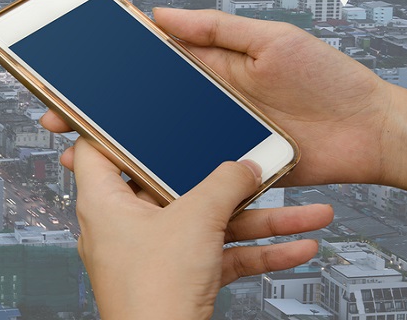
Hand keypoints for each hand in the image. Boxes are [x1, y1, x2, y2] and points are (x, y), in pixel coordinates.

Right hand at [43, 8, 402, 188]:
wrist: (371, 132)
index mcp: (211, 68)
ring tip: (76, 152)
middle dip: (96, 112)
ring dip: (114, 147)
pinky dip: (152, 178)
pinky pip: (184, 175)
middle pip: (140, 108)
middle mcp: (206, 104)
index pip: (149, 65)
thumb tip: (163, 15)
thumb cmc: (329, 80)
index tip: (73, 66)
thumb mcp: (272, 39)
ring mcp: (214, 138)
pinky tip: (125, 182)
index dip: (110, 67)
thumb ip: (217, 28)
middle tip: (57, 116)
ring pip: (153, 143)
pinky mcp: (229, 170)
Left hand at [71, 138, 332, 319]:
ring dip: (259, 220)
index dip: (119, 128)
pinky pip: (220, 255)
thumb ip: (223, 184)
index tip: (143, 111)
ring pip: (208, 223)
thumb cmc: (152, 294)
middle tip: (249, 159)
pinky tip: (298, 246)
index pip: (100, 149)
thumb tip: (243, 166)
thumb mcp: (194, 220)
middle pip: (174, 185)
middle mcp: (123, 226)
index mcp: (103, 202)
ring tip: (306, 212)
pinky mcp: (178, 280)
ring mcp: (152, 255)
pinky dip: (256, 251)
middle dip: (224, 178)